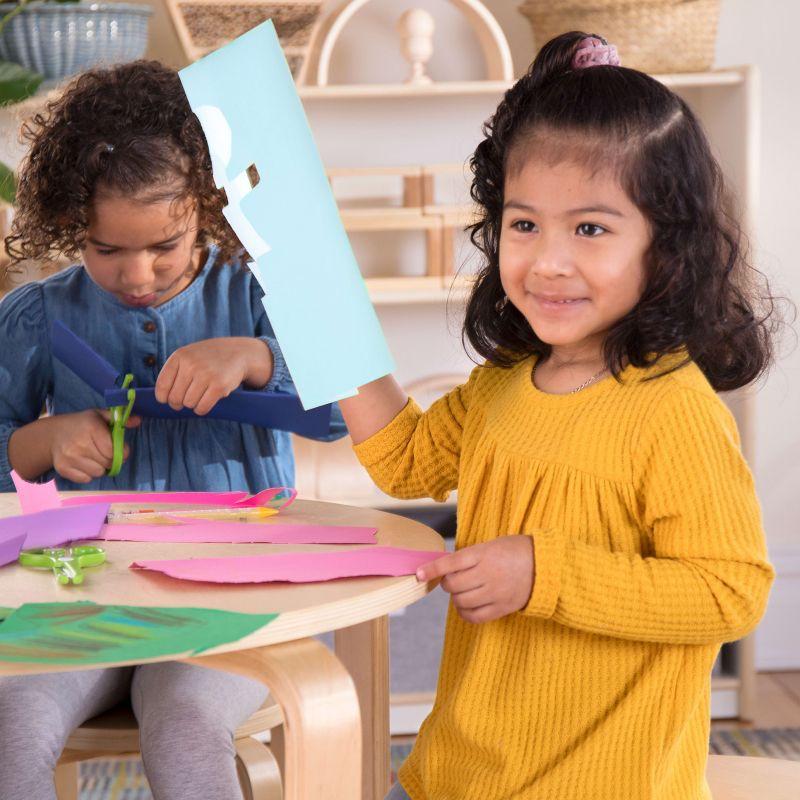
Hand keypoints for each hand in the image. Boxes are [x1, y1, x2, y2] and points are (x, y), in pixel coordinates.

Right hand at [50, 409, 140, 482]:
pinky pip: (86, 479)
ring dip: (100, 468)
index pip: (113, 450)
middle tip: (105, 453)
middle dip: (111, 460)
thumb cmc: (82, 425)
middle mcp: (79, 443)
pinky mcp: (63, 469)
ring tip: (94, 457)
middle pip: (107, 463)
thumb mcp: (100, 416)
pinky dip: (88, 474)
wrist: (53, 434)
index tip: (120, 449)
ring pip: (98, 473)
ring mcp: (69, 457)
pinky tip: (85, 463)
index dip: (121, 452)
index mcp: (91, 427)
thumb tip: (138, 421)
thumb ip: (119, 420)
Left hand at [154, 338, 272, 415]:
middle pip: (175, 398)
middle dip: (179, 403)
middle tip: (186, 399)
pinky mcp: (219, 386)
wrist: (238, 352)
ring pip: (188, 404)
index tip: (168, 399)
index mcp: (180, 356)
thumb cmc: (209, 358)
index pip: (162, 386)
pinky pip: (202, 408)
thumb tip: (163, 399)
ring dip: (193, 404)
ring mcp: (206, 375)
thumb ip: (174, 372)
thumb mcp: (189, 356)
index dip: (164, 398)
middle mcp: (191, 364)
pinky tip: (206, 400)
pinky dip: (202, 409)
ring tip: (200, 395)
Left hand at [416, 535, 534, 623]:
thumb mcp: (491, 545)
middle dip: (447, 583)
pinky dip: (465, 613)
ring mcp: (495, 593)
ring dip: (456, 597)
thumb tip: (445, 568)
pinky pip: (474, 617)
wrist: (546, 566)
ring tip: (463, 591)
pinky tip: (467, 606)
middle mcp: (487, 574)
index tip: (418, 574)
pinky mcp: (502, 608)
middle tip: (453, 579)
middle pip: (452, 585)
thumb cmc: (516, 550)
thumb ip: (470, 556)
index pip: (450, 563)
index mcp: (483, 554)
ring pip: (461, 601)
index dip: (432, 569)